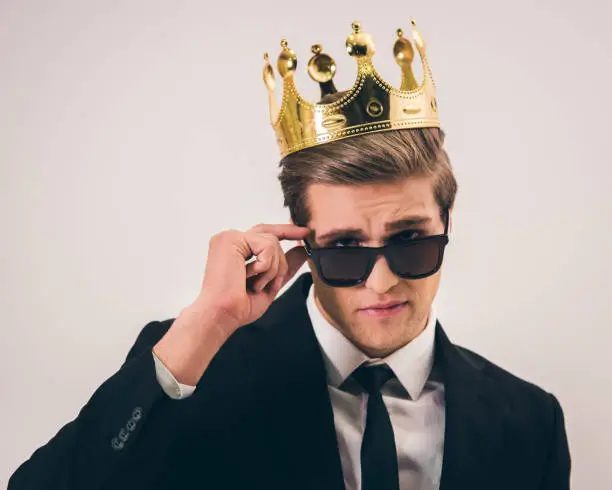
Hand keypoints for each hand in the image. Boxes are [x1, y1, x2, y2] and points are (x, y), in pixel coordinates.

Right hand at [195, 223, 309, 335]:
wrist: (224, 314)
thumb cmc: (239, 306)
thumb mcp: (270, 283)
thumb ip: (284, 266)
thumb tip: (302, 250)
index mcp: (235, 250)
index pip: (263, 234)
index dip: (285, 231)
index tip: (304, 233)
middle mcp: (230, 241)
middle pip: (269, 233)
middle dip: (289, 237)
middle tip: (306, 235)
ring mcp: (229, 238)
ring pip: (272, 242)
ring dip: (273, 269)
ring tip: (257, 284)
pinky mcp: (231, 239)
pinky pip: (266, 246)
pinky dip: (266, 266)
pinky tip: (249, 277)